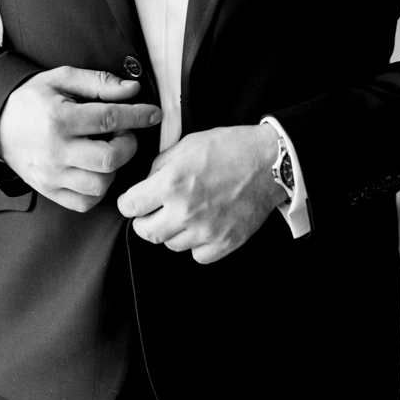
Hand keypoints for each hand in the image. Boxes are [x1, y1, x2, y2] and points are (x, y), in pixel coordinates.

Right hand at [0, 66, 160, 211]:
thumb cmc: (32, 99)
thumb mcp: (61, 78)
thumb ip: (98, 82)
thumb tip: (133, 91)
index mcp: (59, 119)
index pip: (110, 119)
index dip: (138, 116)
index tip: (154, 113)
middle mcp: (56, 151)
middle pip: (109, 159)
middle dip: (128, 145)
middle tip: (123, 133)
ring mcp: (51, 176)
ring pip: (100, 184)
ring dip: (114, 168)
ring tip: (107, 150)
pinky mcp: (49, 191)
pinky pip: (85, 202)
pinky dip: (98, 189)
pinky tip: (96, 170)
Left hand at [116, 122, 286, 263]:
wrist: (270, 162)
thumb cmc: (231, 148)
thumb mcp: (187, 144)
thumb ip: (160, 166)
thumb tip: (145, 183)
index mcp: (172, 183)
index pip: (130, 206)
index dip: (129, 202)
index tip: (134, 201)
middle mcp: (185, 211)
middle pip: (145, 232)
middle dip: (145, 220)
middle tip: (153, 211)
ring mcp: (205, 231)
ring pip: (170, 244)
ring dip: (172, 231)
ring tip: (184, 214)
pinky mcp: (224, 243)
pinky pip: (197, 255)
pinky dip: (196, 244)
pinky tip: (202, 226)